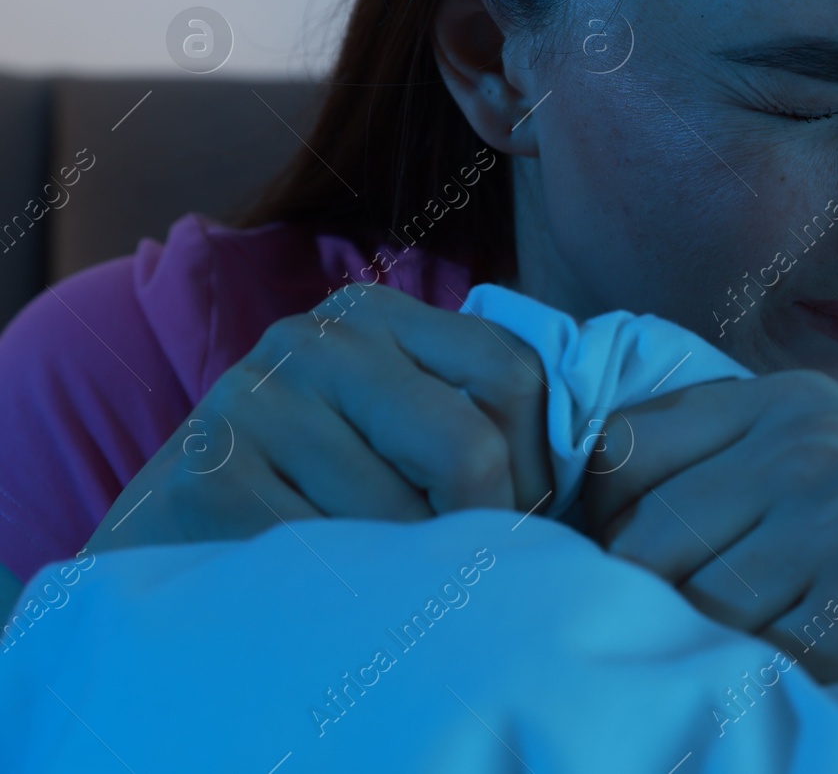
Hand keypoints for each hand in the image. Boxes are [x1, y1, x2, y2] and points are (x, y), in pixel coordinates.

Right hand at [87, 284, 551, 553]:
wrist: (173, 528)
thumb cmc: (315, 481)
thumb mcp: (396, 421)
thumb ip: (478, 414)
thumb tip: (595, 460)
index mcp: (377, 314)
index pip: (512, 376)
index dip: (537, 464)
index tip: (521, 513)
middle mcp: (315, 338)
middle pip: (469, 448)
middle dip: (484, 526)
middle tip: (466, 564)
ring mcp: (255, 400)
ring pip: (402, 519)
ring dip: (410, 571)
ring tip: (386, 573)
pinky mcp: (208, 476)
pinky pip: (331, 558)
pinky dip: (348, 593)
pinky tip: (328, 587)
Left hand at [583, 370, 837, 718]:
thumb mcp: (835, 469)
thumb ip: (734, 464)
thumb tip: (594, 509)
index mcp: (791, 401)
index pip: (621, 446)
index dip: (610, 516)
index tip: (641, 562)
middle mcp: (807, 442)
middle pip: (637, 536)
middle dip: (655, 596)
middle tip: (709, 626)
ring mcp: (834, 514)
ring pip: (683, 602)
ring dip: (712, 642)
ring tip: (778, 641)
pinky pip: (744, 652)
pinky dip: (763, 674)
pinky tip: (818, 663)